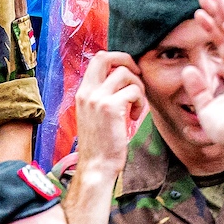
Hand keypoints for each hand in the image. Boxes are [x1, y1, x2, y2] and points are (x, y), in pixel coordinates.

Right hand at [73, 50, 144, 176]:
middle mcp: (87, 92)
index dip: (117, 58)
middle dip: (127, 60)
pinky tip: (135, 117)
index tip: (129, 72)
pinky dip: (140, 102)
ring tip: (136, 105)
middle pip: (106, 57)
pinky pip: (133, 91)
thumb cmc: (100, 143)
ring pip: (125, 73)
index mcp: (83, 92)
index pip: (98, 59)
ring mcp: (97, 99)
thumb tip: (121, 77)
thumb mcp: (94, 113)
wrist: (96, 166)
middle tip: (137, 76)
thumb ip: (102, 94)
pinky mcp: (110, 108)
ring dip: (138, 87)